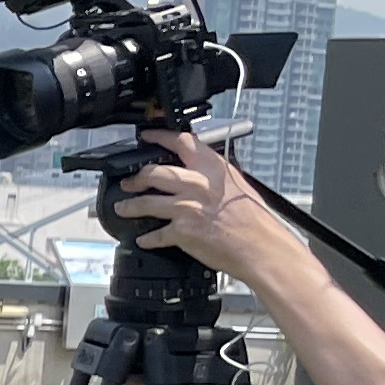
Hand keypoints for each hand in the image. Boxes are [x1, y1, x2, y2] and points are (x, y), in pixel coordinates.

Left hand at [116, 129, 309, 287]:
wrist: (262, 248)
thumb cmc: (255, 220)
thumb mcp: (237, 185)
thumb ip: (214, 176)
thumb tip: (198, 172)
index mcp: (213, 169)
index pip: (181, 142)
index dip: (159, 137)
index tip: (146, 136)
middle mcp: (196, 185)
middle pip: (154, 172)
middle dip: (136, 178)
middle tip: (128, 182)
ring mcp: (186, 208)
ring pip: (146, 202)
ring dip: (130, 206)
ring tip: (122, 208)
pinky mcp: (181, 232)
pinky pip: (156, 234)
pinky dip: (147, 238)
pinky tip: (143, 239)